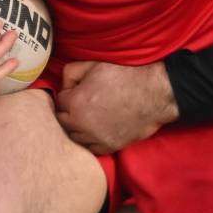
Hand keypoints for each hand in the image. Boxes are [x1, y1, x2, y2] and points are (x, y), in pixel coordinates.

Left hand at [54, 61, 178, 153]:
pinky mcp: (109, 147)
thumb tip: (64, 85)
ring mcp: (95, 138)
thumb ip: (71, 72)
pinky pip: (90, 148)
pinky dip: (91, 140)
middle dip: (69, 111)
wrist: (154, 93)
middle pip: (63, 121)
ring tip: (88, 117)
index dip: (68, 94)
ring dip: (78, 127)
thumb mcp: (94, 65)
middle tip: (81, 104)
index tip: (78, 91)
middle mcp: (82, 124)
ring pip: (74, 136)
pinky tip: (97, 129)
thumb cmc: (125, 76)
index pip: (59, 101)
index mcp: (76, 103)